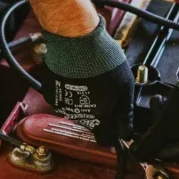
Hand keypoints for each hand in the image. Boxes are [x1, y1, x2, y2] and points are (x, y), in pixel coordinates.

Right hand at [38, 17, 133, 146]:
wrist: (76, 40)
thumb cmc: (101, 58)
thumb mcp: (126, 85)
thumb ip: (126, 112)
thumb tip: (127, 131)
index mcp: (98, 116)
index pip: (104, 138)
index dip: (111, 132)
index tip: (115, 125)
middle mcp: (78, 114)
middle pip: (90, 122)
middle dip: (98, 111)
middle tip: (105, 91)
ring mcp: (62, 103)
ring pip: (76, 109)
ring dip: (84, 99)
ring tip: (90, 78)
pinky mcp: (51, 90)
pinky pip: (62, 96)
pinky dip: (69, 90)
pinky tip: (76, 76)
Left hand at [133, 64, 178, 161]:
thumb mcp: (166, 124)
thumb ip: (150, 141)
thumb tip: (135, 155)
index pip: (170, 154)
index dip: (152, 144)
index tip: (142, 133)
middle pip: (177, 141)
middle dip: (160, 125)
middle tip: (153, 110)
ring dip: (167, 116)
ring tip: (159, 100)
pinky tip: (172, 99)